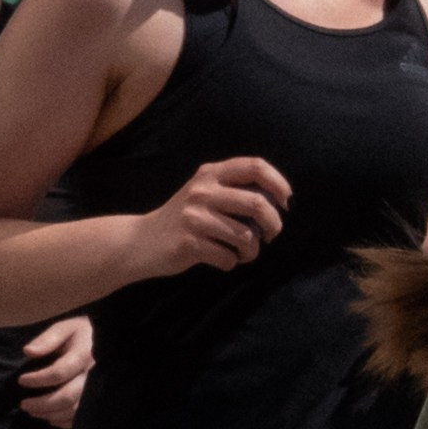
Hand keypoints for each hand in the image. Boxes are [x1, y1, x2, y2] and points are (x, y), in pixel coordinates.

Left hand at [18, 312, 92, 427]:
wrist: (105, 343)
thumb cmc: (79, 335)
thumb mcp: (64, 329)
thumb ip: (47, 339)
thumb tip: (28, 351)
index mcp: (84, 354)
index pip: (60, 372)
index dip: (38, 379)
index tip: (21, 380)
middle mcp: (93, 376)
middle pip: (67, 396)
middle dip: (42, 403)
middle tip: (24, 404)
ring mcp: (97, 390)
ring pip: (73, 410)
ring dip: (50, 413)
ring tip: (32, 411)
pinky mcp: (96, 401)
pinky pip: (81, 417)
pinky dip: (63, 421)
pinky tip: (50, 417)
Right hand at [133, 156, 289, 278]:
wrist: (142, 241)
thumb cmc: (184, 218)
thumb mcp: (204, 192)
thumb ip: (234, 189)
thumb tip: (278, 201)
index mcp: (210, 173)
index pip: (255, 166)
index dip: (279, 183)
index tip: (285, 202)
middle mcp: (203, 190)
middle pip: (258, 204)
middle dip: (274, 225)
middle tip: (271, 235)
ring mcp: (195, 217)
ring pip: (246, 237)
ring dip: (252, 251)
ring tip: (242, 252)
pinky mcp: (189, 243)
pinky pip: (229, 258)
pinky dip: (231, 262)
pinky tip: (221, 258)